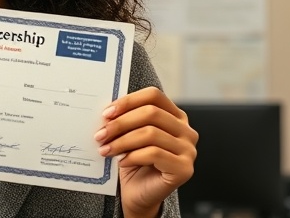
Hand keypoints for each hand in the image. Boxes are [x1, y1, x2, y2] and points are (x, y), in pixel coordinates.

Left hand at [94, 87, 197, 217]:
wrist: (139, 193)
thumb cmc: (134, 161)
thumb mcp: (129, 135)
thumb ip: (125, 119)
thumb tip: (108, 111)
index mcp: (175, 116)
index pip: (154, 96)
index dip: (128, 101)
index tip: (106, 113)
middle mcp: (186, 131)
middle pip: (151, 113)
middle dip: (121, 123)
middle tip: (101, 134)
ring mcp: (188, 150)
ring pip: (150, 134)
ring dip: (122, 141)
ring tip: (106, 149)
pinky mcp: (184, 169)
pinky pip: (154, 154)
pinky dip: (132, 156)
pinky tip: (121, 161)